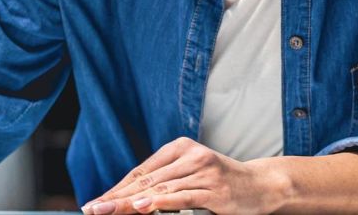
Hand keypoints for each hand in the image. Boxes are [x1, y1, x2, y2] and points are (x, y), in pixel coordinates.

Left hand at [82, 137, 288, 214]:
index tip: (97, 201)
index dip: (117, 188)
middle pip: (145, 180)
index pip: (141, 171)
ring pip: (159, 188)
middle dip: (116, 197)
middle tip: (94, 208)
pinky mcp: (215, 189)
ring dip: (131, 202)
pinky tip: (142, 207)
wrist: (263, 185)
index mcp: (180, 148)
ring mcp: (203, 171)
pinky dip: (160, 203)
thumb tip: (128, 199)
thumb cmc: (223, 183)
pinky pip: (182, 196)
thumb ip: (165, 182)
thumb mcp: (192, 175)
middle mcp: (190, 155)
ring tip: (110, 210)